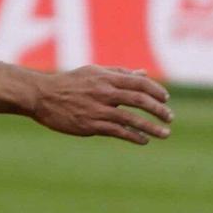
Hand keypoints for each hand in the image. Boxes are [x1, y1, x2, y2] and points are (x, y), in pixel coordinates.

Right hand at [31, 65, 172, 142]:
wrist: (42, 96)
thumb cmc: (70, 83)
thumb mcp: (94, 72)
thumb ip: (120, 73)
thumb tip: (143, 74)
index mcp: (106, 78)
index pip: (138, 83)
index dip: (156, 91)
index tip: (166, 99)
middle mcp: (104, 92)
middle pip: (139, 100)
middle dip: (158, 110)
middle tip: (170, 118)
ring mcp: (98, 110)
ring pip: (131, 119)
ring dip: (151, 127)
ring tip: (165, 133)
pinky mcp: (91, 125)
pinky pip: (117, 131)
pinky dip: (133, 136)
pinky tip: (143, 140)